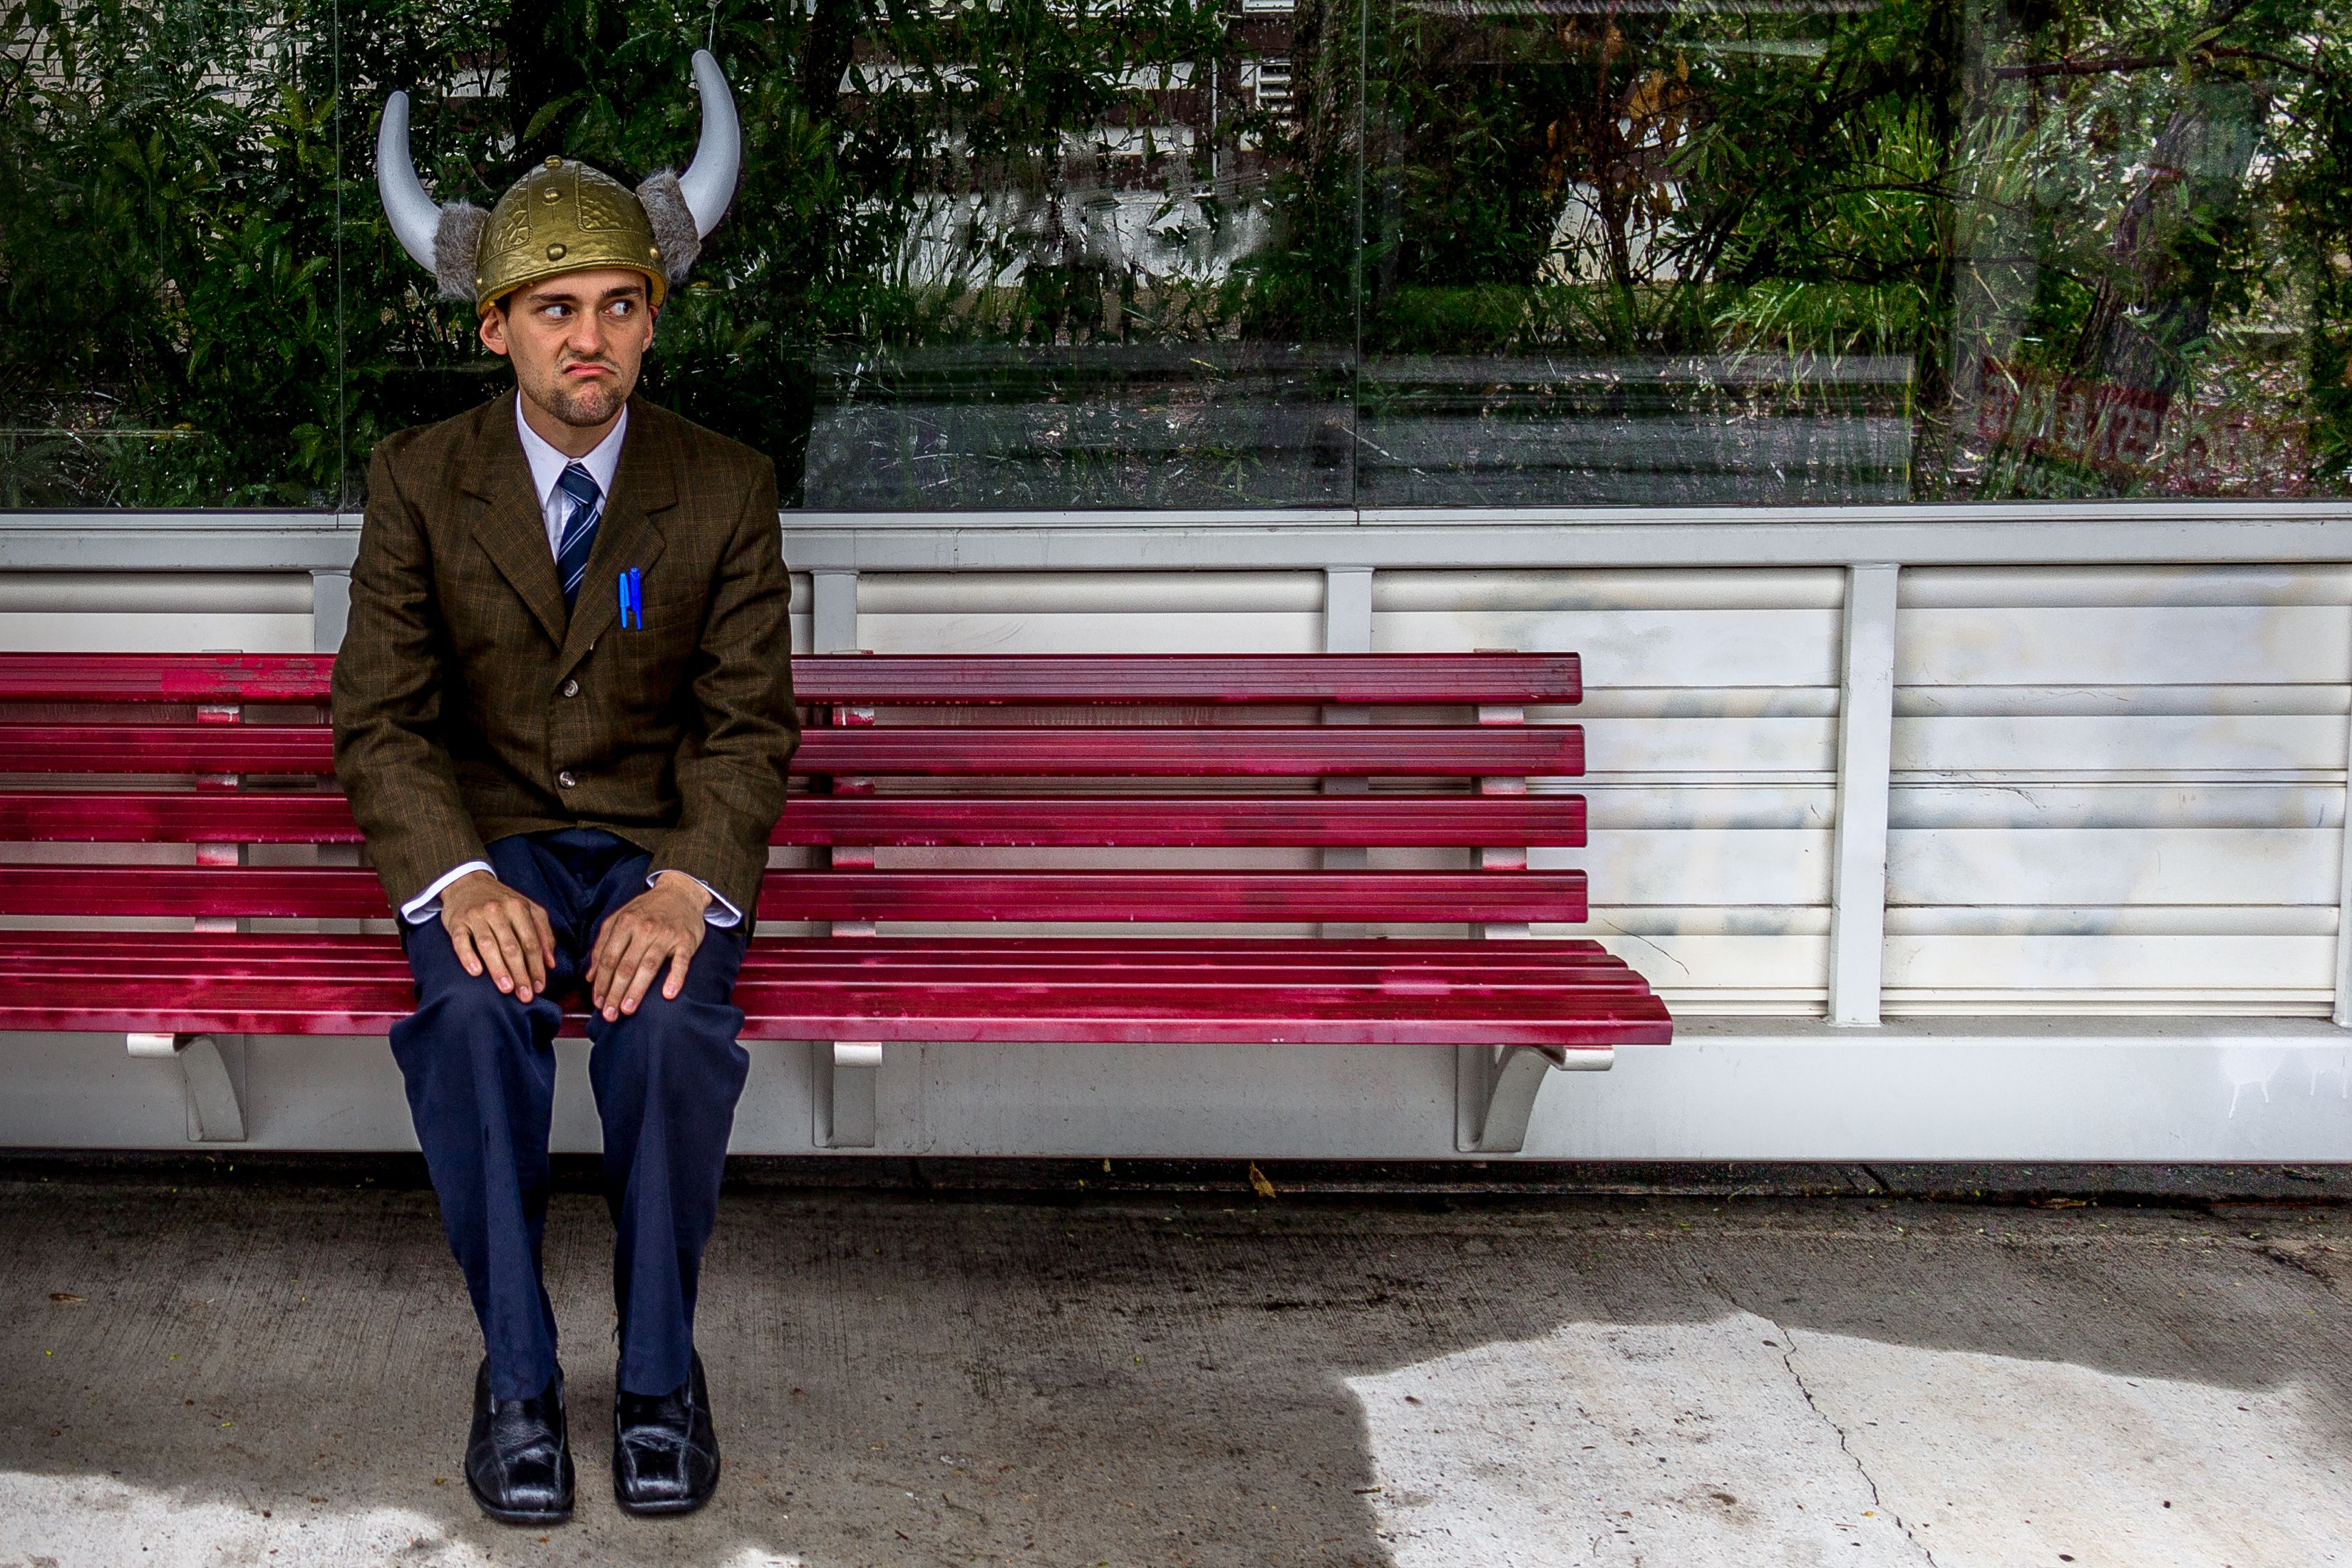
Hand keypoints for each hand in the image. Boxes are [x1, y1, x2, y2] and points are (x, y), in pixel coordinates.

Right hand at [440, 871, 556, 1002]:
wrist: (468, 883)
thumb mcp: (528, 910)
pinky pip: (461, 941)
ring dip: (498, 969)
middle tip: (525, 995)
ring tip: (506, 988)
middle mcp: (497, 911)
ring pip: (488, 945)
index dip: (537, 966)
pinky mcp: (456, 922)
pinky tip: (476, 972)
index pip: (531, 942)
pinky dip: (468, 957)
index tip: (540, 987)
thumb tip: (550, 963)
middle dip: (521, 973)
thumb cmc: (502, 902)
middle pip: (512, 946)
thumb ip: (543, 933)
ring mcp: (476, 916)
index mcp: (518, 908)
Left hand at [588, 871, 711, 1021]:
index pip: (609, 958)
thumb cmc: (647, 909)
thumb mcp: (620, 919)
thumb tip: (590, 975)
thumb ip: (602, 945)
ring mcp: (666, 935)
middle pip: (626, 965)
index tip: (597, 1002)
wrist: (680, 893)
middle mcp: (644, 928)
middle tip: (609, 1014)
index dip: (601, 982)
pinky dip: (675, 978)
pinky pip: (681, 962)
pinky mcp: (686, 941)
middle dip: (615, 992)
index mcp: (625, 923)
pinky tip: (668, 994)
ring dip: (636, 990)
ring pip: (648, 966)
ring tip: (627, 1009)